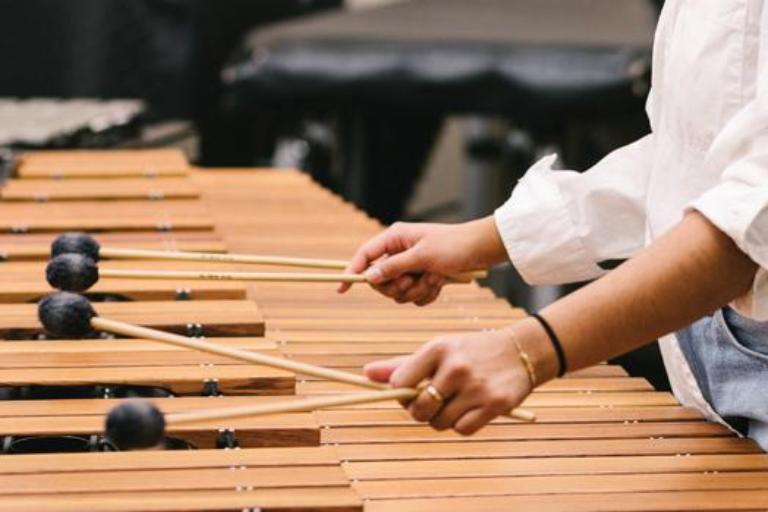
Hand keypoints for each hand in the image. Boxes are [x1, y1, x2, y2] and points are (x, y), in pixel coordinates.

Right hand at [338, 217, 506, 304]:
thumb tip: (369, 277)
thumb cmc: (454, 246)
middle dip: (398, 286)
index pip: (364, 256)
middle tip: (414, 280)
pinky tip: (439, 283)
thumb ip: (394, 267)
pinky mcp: (422, 278)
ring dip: (416, 290)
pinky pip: (414, 296)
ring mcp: (411, 266)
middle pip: (381, 280)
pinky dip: (427, 293)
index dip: (352, 271)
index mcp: (395, 238)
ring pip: (398, 292)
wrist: (482, 251)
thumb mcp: (423, 256)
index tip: (342, 288)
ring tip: (434, 278)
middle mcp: (399, 252)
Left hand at [364, 323, 552, 434]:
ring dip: (442, 418)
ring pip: (439, 422)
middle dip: (420, 411)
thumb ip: (401, 365)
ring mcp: (476, 387)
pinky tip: (470, 409)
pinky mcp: (495, 405)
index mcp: (438, 348)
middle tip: (431, 401)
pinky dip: (461, 425)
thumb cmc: (469, 351)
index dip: (400, 394)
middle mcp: (456, 367)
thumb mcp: (437, 350)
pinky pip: (462, 430)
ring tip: (453, 402)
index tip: (411, 390)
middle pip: (419, 408)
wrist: (521, 351)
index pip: (400, 383)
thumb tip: (366, 374)